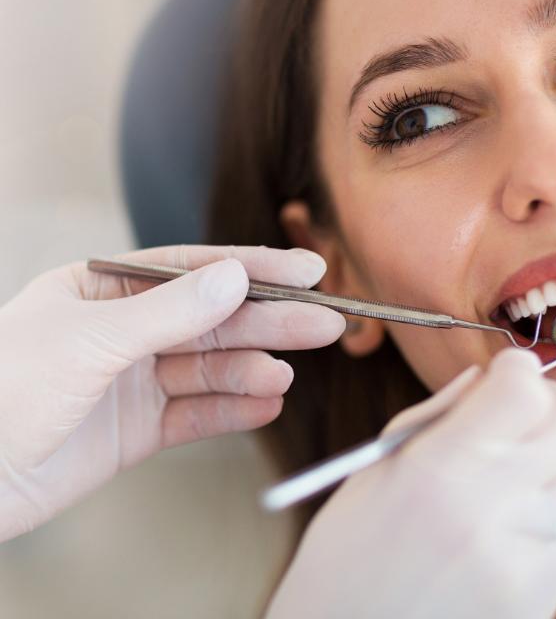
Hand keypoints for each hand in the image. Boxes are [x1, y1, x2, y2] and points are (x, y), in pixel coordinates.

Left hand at [0, 245, 344, 540]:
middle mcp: (123, 329)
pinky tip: (265, 405)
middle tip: (324, 324)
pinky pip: (195, 414)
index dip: (253, 269)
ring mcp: (131, 380)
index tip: (306, 270)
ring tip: (286, 375)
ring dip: (252, 370)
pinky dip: (231, 410)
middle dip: (268, 322)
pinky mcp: (136, 430)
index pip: (192, 268)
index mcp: (103, 288)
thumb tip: (235, 278)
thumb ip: (168, 312)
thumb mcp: (88, 341)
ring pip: (208, 367)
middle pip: (212, 319)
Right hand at [266, 348, 555, 618]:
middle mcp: (492, 510)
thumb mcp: (373, 470)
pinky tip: (545, 485)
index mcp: (439, 470)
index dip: (516, 367)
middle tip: (525, 399)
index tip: (505, 369)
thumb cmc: (344, 560)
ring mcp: (526, 558)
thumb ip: (435, 415)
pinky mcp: (544, 596)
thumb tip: (484, 379)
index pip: (521, 390)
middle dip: (549, 396)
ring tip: (537, 438)